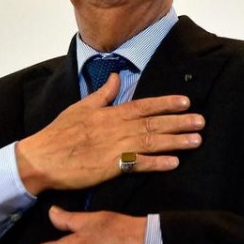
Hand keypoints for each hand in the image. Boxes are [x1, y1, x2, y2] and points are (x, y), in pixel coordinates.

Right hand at [16, 73, 204, 194]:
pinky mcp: (110, 167)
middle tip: (201, 121)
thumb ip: (103, 93)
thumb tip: (116, 76)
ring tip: (196, 140)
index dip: (166, 104)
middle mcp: (116, 128)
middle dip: (179, 122)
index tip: (185, 102)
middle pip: (154, 123)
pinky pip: (138, 165)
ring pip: (151, 142)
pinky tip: (174, 163)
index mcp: (110, 113)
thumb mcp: (81, 107)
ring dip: (176, 141)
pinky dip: (156, 164)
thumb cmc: (59, 133)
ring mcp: (115, 148)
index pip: (144, 105)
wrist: (42, 158)